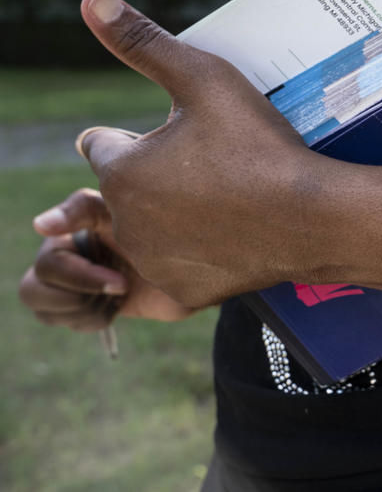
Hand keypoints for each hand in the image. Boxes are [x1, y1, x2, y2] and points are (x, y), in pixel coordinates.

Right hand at [19, 189, 193, 328]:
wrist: (197, 265)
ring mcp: (70, 284)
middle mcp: (62, 256)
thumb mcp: (128, 212)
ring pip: (45, 311)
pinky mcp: (83, 305)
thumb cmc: (164, 229)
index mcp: (68, 232)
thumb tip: (39, 225)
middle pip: (32, 290)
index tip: (121, 282)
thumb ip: (83, 210)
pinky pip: (70, 323)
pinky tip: (119, 303)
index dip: (83, 278)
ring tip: (121, 292)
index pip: (48, 264)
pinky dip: (96, 319)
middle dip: (81, 297)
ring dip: (89, 310)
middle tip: (121, 287)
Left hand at [74, 0, 329, 307]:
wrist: (316, 218)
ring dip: (164, 217)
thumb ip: (144, 41)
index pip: (102, 146)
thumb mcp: (207, 79)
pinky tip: (225, 235)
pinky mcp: (179, 294)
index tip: (182, 138)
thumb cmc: (262, 144)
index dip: (139, 138)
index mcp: (122, 170)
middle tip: (207, 169)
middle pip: (120, 192)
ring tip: (219, 200)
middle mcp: (124, 222)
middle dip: (148, 179)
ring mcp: (152, 264)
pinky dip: (189, 255)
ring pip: (143, 231)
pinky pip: (170, 269)